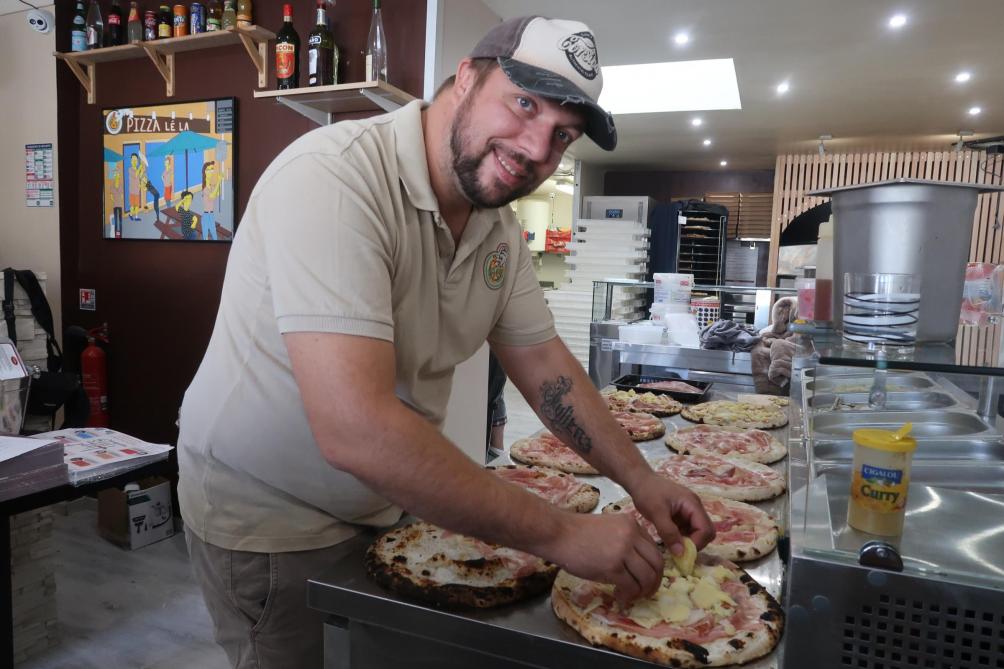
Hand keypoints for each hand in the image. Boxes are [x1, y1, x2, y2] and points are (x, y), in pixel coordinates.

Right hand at [543, 512, 663, 605]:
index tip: (647, 579)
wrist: (558, 534)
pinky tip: (620, 597)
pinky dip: (628, 596)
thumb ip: (626, 540)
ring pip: (646, 577)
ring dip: (642, 591)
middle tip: (646, 592)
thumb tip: (637, 565)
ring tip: (631, 596)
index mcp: (632, 524)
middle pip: (657, 563)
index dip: (654, 568)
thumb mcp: (608, 528)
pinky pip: (630, 586)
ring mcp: (623, 551)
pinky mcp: (613, 567)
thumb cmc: (577, 532)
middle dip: (654, 582)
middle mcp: (632, 535)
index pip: (654, 549)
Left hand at [628, 472, 715, 555]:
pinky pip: (688, 530)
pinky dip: (682, 537)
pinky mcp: (683, 515)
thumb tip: (681, 553)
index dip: (697, 543)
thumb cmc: (648, 493)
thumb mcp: (656, 513)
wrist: (640, 481)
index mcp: (693, 504)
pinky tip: (669, 539)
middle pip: (706, 531)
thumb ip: (669, 532)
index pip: (706, 529)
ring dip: (688, 541)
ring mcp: (690, 511)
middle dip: (695, 544)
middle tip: (679, 551)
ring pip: (698, 532)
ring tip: (672, 545)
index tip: (682, 553)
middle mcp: (695, 507)